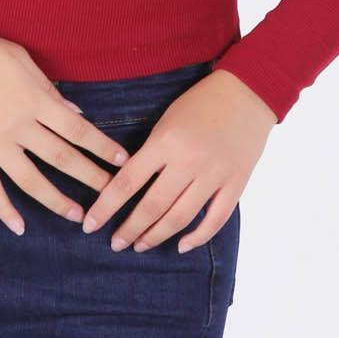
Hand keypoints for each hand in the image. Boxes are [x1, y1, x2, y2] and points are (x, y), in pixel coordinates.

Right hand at [0, 23, 133, 235]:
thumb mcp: (19, 59)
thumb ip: (48, 89)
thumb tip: (75, 114)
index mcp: (33, 99)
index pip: (77, 130)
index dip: (102, 147)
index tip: (122, 161)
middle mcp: (17, 126)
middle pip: (61, 158)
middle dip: (90, 177)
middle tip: (111, 195)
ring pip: (30, 179)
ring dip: (56, 200)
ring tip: (77, 217)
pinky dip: (4, 208)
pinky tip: (20, 226)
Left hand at [81, 67, 277, 253]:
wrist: (247, 92)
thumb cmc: (200, 103)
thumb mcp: (166, 120)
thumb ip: (150, 153)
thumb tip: (127, 187)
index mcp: (165, 141)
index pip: (127, 182)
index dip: (106, 208)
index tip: (90, 225)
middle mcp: (188, 160)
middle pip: (152, 206)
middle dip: (130, 229)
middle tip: (116, 244)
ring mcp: (215, 174)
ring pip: (180, 218)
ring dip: (157, 236)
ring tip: (141, 245)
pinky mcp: (236, 182)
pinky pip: (216, 219)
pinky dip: (197, 237)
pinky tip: (181, 245)